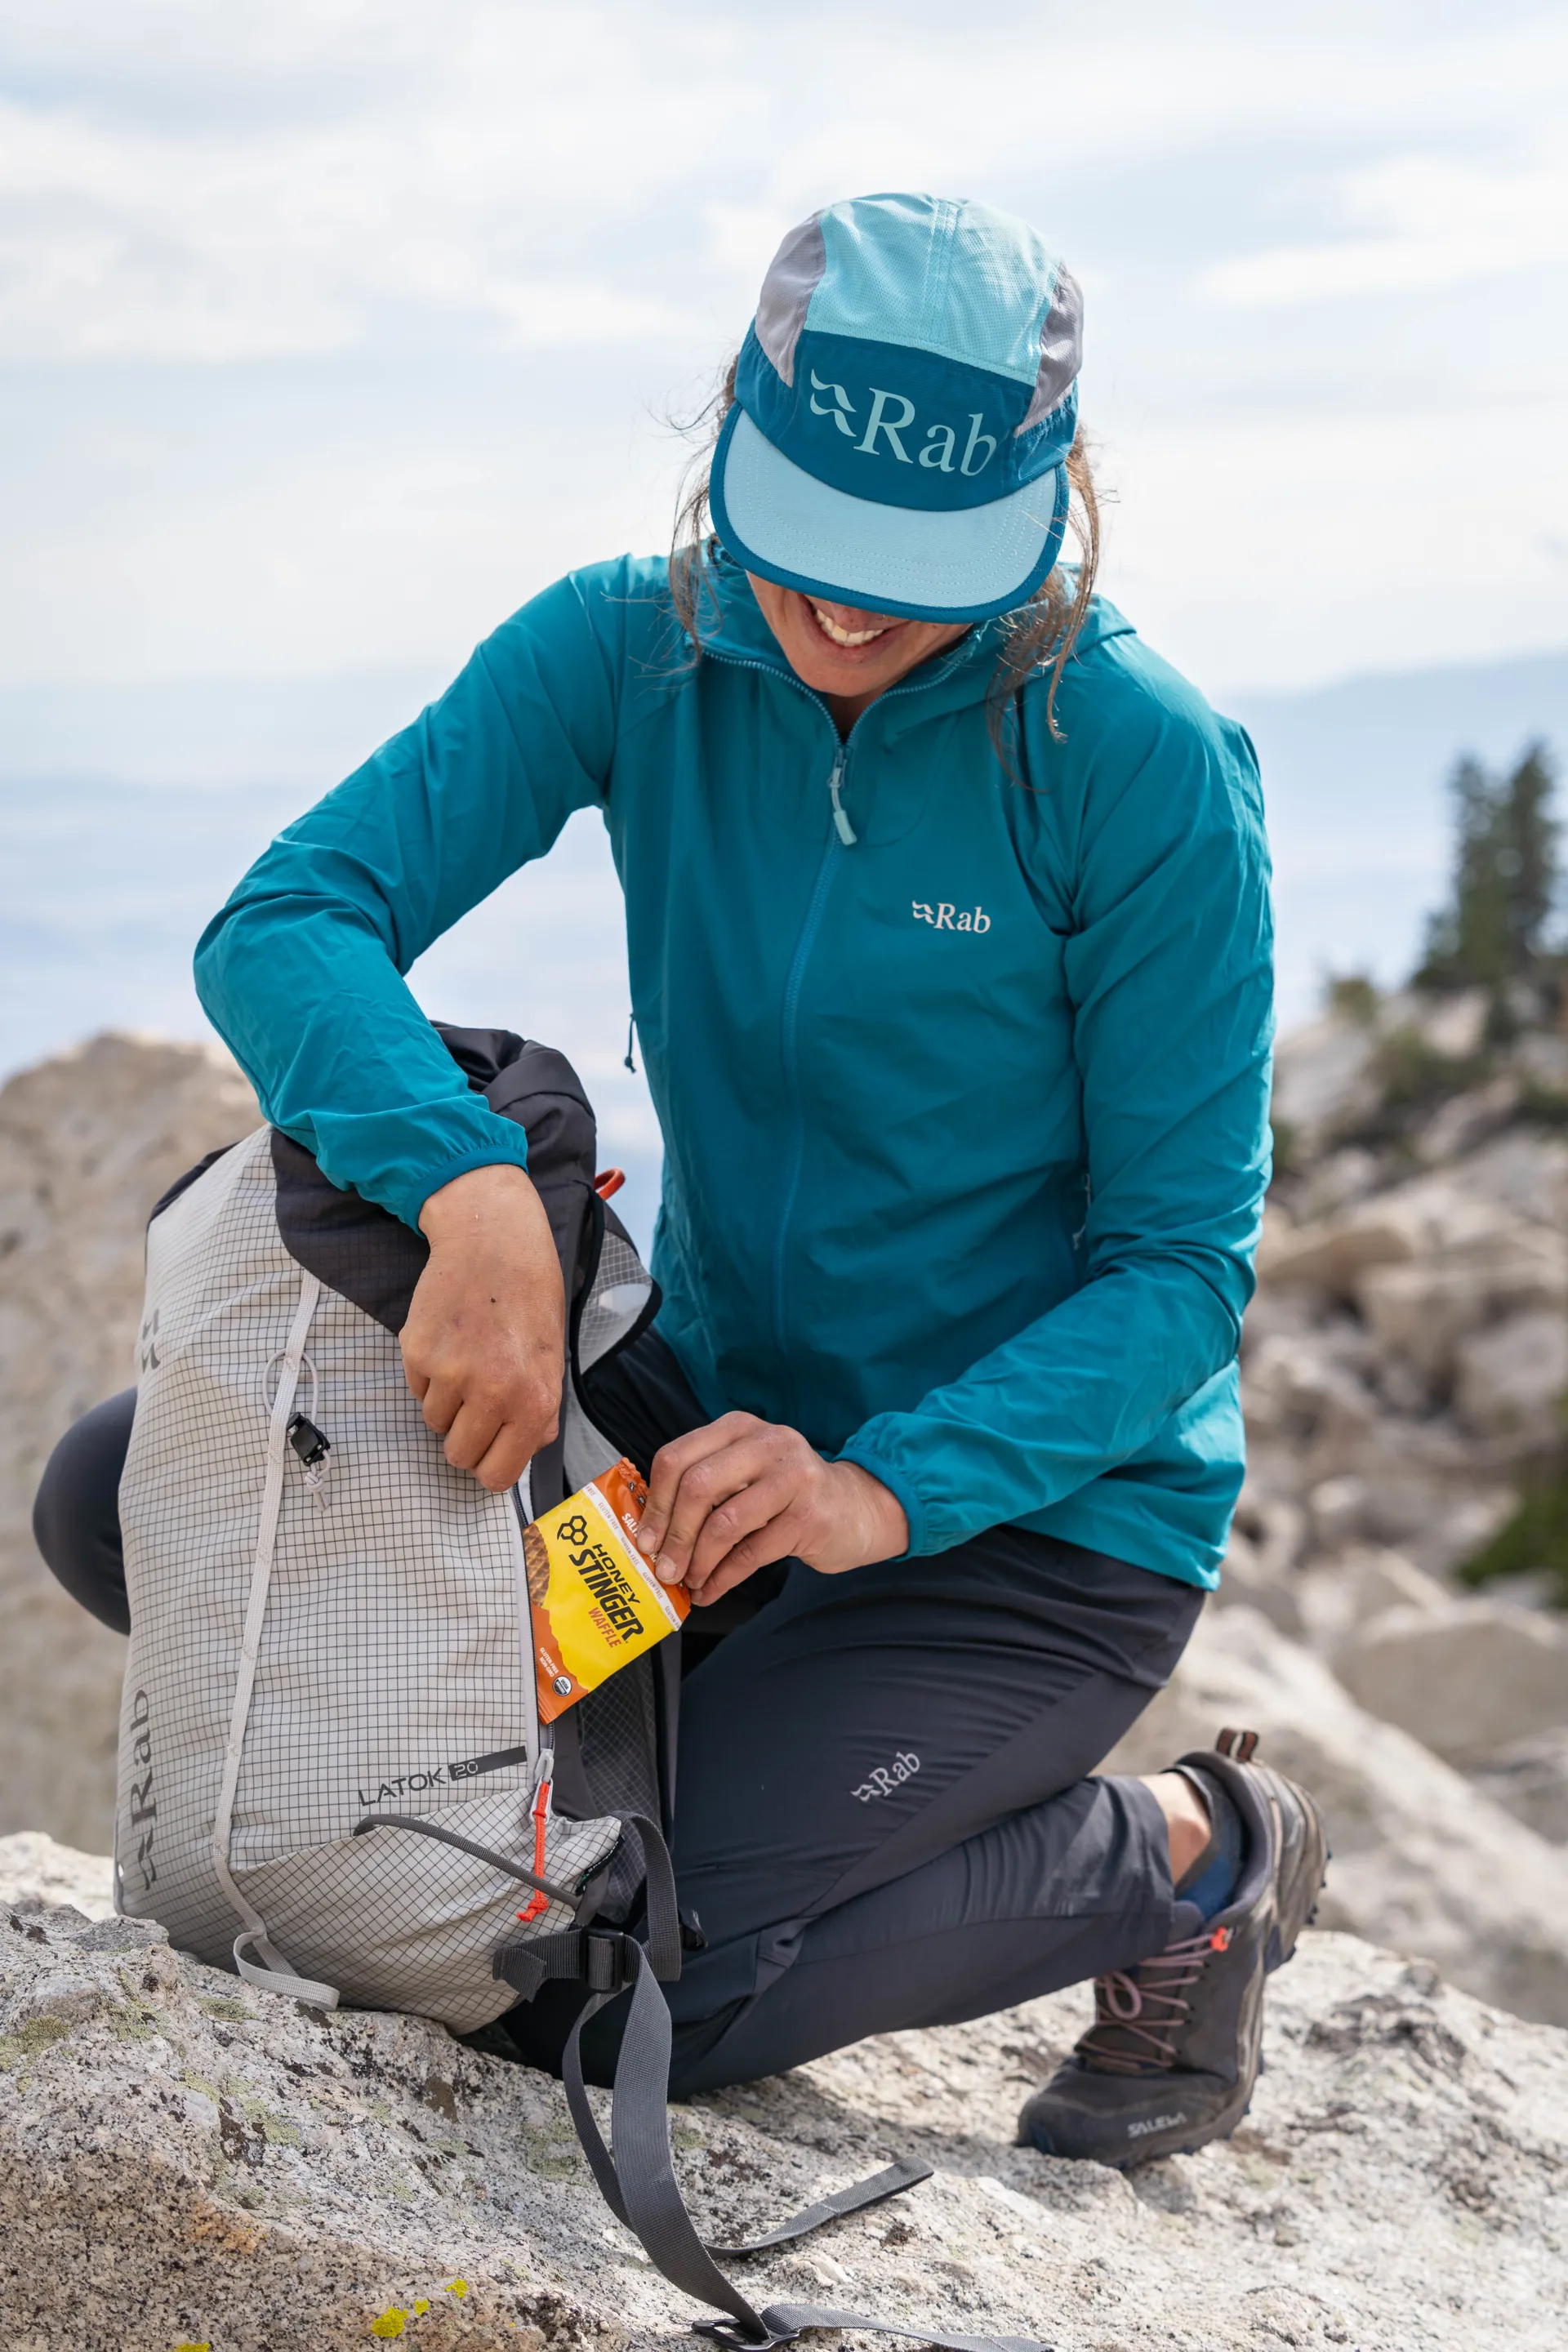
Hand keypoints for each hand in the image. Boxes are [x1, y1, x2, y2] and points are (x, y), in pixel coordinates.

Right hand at [401, 1164, 563, 1490]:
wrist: (492, 1240)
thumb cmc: (530, 1295)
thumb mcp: (552, 1356)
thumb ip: (541, 1409)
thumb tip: (526, 1447)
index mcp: (534, 1400)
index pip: (497, 1475)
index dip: (491, 1465)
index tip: (490, 1450)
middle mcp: (493, 1393)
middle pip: (459, 1456)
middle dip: (466, 1436)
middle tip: (476, 1402)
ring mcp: (451, 1374)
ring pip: (434, 1423)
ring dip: (447, 1402)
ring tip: (468, 1358)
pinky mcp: (418, 1353)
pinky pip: (417, 1390)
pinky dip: (428, 1375)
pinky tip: (450, 1340)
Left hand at [633, 1413, 908, 1605]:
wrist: (855, 1509)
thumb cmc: (788, 1495)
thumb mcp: (745, 1475)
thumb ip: (705, 1489)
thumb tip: (652, 1533)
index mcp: (739, 1428)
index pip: (677, 1458)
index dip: (656, 1504)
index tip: (646, 1538)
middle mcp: (766, 1443)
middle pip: (697, 1486)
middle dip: (674, 1535)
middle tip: (664, 1567)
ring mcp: (792, 1477)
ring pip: (724, 1522)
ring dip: (698, 1561)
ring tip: (690, 1580)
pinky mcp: (809, 1515)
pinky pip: (751, 1552)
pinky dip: (723, 1578)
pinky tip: (712, 1590)